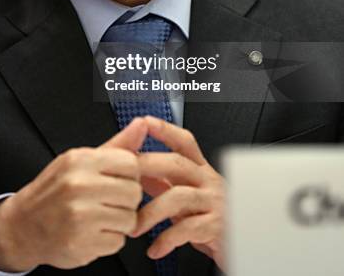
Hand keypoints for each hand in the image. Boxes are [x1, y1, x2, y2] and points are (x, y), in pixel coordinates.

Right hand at [0, 118, 146, 270]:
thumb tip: (142, 124)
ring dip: (120, 221)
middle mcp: (78, 185)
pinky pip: (118, 242)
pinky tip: (92, 232)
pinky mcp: (81, 244)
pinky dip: (109, 240)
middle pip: (134, 192)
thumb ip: (117, 145)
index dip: (130, 174)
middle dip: (126, 199)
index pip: (131, 163)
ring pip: (130, 219)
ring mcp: (79, 216)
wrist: (22, 226)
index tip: (117, 179)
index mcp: (80, 160)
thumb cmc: (56, 190)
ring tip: (100, 216)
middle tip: (108, 200)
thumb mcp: (81, 160)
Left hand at [132, 116, 225, 271]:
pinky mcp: (217, 227)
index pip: (184, 142)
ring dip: (150, 212)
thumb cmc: (214, 219)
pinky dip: (167, 240)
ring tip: (133, 226)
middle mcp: (209, 181)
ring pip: (178, 197)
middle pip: (177, 163)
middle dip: (147, 166)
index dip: (165, 130)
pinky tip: (155, 248)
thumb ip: (165, 183)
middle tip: (124, 177)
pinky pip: (188, 229)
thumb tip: (136, 172)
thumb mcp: (189, 197)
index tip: (145, 122)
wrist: (247, 244)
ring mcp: (215, 202)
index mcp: (201, 170)